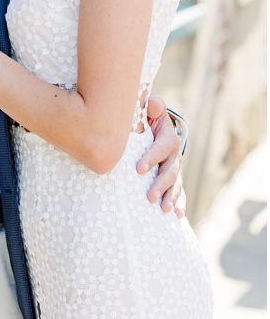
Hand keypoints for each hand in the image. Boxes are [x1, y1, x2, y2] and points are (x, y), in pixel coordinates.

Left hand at [137, 96, 185, 216]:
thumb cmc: (143, 117)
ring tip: (163, 209)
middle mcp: (174, 154)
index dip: (152, 158)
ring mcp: (174, 167)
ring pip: (175, 183)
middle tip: (150, 196)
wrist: (149, 124)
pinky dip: (179, 203)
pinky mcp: (171, 177)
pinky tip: (177, 215)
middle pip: (171, 170)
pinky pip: (178, 191)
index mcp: (167, 137)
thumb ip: (151, 105)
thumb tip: (154, 103)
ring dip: (170, 197)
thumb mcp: (146, 108)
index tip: (139, 169)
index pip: (163, 147)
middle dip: (161, 184)